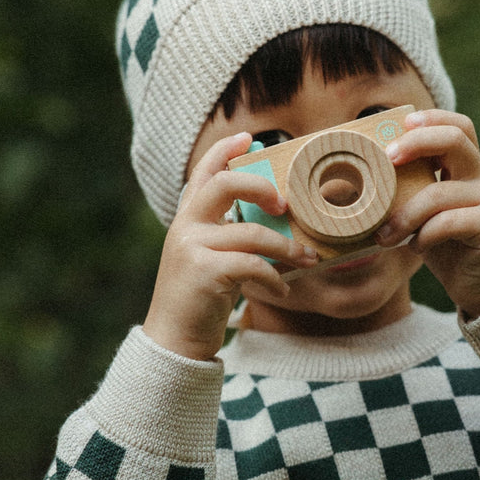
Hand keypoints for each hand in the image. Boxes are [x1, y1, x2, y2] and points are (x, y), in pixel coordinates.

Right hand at [143, 133, 318, 359]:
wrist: (175, 341)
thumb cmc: (200, 301)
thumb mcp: (211, 260)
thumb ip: (229, 236)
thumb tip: (276, 223)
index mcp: (187, 220)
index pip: (203, 173)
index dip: (224, 151)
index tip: (248, 138)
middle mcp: (186, 227)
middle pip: (225, 185)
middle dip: (261, 188)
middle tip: (285, 206)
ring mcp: (192, 248)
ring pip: (251, 233)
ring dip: (286, 248)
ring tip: (305, 260)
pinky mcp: (205, 272)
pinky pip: (253, 265)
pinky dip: (274, 278)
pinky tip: (281, 289)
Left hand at [374, 110, 479, 319]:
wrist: (479, 285)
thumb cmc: (445, 246)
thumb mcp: (422, 216)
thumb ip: (406, 194)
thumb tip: (356, 182)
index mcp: (465, 168)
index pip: (458, 127)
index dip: (430, 120)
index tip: (398, 128)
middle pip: (455, 140)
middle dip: (416, 143)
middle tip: (387, 159)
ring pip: (439, 193)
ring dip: (405, 215)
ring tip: (385, 236)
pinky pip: (448, 222)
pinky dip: (425, 235)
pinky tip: (417, 247)